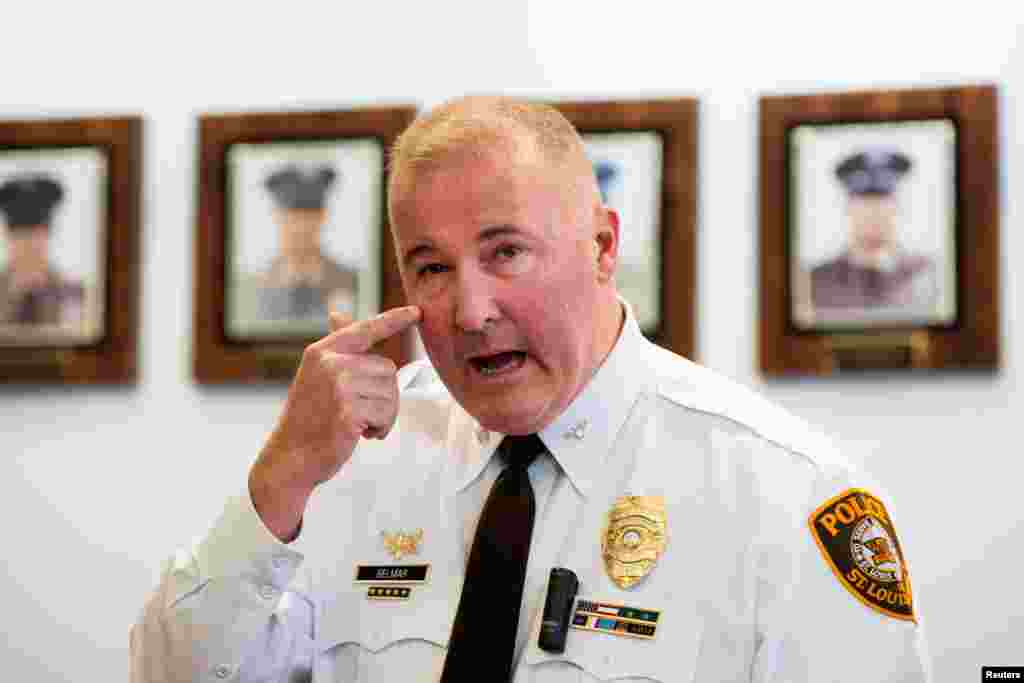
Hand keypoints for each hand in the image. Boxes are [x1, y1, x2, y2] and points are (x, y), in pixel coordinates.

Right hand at [249, 305, 420, 540]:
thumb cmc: (308, 419)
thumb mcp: (317, 375)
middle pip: (387, 368)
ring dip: (384, 414)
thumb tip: (337, 314)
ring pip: (391, 393)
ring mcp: (339, 386)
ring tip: (361, 425)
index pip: (365, 329)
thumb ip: (336, 349)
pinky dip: (381, 428)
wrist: (289, 458)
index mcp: (323, 351)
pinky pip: (386, 413)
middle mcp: (331, 363)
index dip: (395, 319)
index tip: (418, 311)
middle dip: (385, 395)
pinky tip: (361, 435)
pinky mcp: (348, 411)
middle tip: (365, 414)